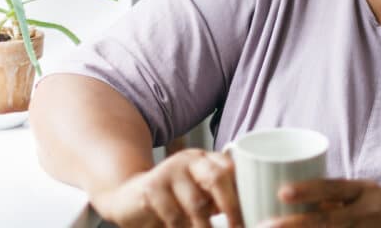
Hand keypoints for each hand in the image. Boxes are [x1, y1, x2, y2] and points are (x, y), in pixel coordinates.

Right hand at [89, 149, 243, 227]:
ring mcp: (170, 171)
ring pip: (196, 204)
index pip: (232, 169)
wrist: (125, 198)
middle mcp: (190, 160)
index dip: (245, 192)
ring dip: (206, 227)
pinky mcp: (152, 187)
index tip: (255, 215)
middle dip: (232, 207)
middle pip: (217, 178)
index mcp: (207, 160)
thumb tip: (251, 216)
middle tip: (239, 227)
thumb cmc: (172, 200)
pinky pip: (174, 216)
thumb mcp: (198, 196)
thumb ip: (219, 200)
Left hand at [258, 178, 380, 227]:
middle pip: (328, 220)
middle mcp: (368, 212)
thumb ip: (332, 197)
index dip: (307, 190)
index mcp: (364, 190)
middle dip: (296, 225)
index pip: (333, 188)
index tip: (281, 192)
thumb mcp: (360, 194)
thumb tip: (286, 196)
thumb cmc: (376, 208)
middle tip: (266, 225)